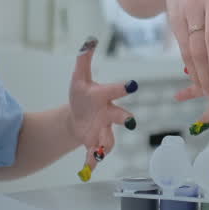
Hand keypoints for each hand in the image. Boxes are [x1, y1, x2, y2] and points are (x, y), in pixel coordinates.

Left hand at [66, 37, 136, 175]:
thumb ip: (84, 59)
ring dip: (105, 145)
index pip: (115, 90)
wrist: (76, 118)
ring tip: (98, 151)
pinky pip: (96, 154)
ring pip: (110, 139)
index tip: (132, 84)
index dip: (124, 87)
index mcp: (105, 96)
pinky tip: (88, 169)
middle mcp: (109, 114)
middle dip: (125, 118)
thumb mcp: (79, 77)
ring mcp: (103, 130)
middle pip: (121, 116)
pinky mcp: (95, 143)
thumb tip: (89, 39)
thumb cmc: (81, 95)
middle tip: (129, 121)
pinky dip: (92, 162)